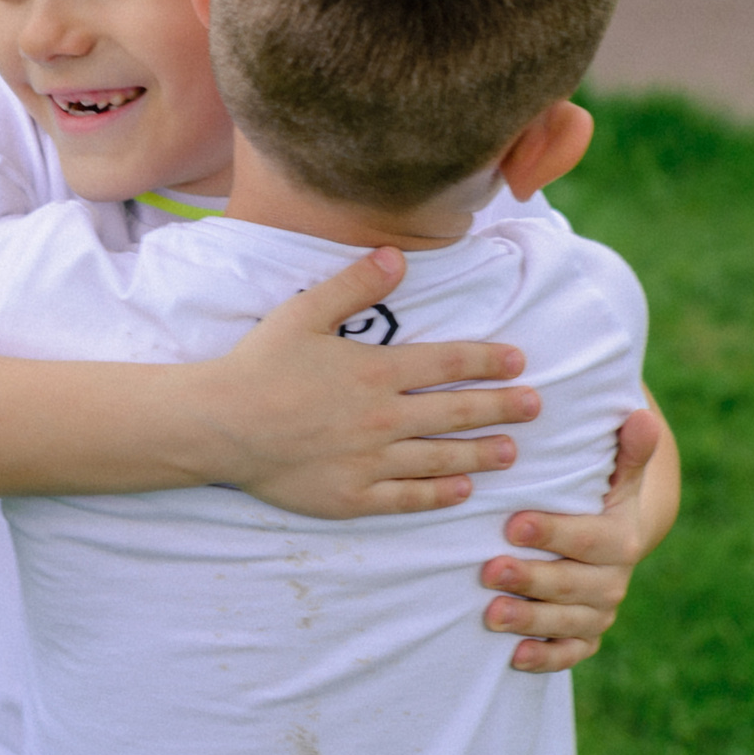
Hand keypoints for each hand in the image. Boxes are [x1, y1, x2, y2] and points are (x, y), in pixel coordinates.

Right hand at [200, 249, 540, 521]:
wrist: (218, 425)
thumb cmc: (258, 364)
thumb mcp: (304, 312)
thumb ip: (354, 285)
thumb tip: (397, 255)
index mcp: (376, 372)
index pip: (449, 364)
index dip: (489, 361)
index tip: (519, 362)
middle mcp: (382, 419)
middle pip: (456, 413)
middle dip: (502, 408)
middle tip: (536, 406)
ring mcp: (369, 462)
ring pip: (440, 459)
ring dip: (481, 453)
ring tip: (510, 451)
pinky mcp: (351, 496)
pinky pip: (406, 499)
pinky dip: (438, 495)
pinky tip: (462, 490)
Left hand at [483, 395, 680, 673]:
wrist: (610, 539)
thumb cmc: (598, 496)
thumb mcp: (614, 473)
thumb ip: (625, 451)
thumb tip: (641, 417)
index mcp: (621, 537)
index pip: (590, 538)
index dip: (554, 533)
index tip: (513, 523)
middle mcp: (613, 580)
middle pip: (573, 585)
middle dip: (531, 579)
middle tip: (488, 570)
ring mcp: (597, 611)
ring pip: (567, 623)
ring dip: (530, 620)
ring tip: (490, 614)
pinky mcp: (584, 637)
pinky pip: (569, 655)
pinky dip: (545, 659)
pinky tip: (515, 657)